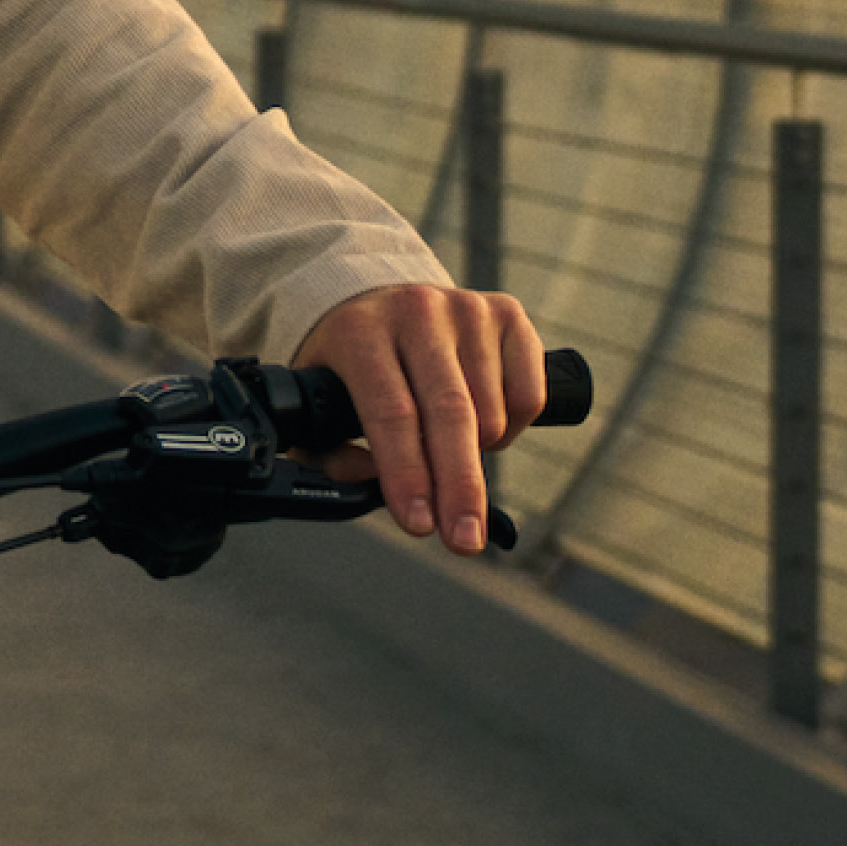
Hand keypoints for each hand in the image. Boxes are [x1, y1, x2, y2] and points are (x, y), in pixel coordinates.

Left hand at [301, 283, 545, 557]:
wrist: (382, 304)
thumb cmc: (350, 369)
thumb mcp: (318, 407)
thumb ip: (331, 455)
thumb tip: (371, 483)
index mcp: (359, 332)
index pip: (391, 412)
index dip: (407, 473)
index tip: (418, 524)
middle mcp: (415, 311)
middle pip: (449, 413)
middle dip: (458, 487)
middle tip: (464, 540)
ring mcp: (466, 309)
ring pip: (491, 412)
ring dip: (479, 454)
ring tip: (451, 453)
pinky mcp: (507, 313)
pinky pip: (527, 396)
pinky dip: (512, 429)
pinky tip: (484, 424)